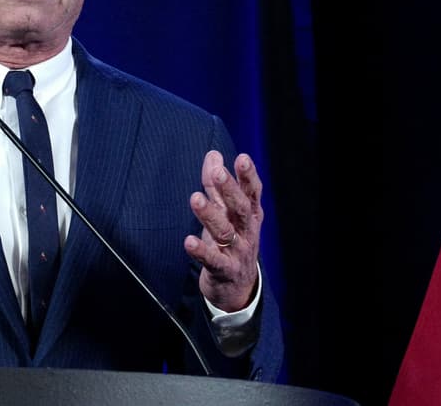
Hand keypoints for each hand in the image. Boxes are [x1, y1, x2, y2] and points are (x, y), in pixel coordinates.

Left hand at [183, 150, 262, 311]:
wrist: (237, 287)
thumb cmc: (231, 241)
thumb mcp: (226, 212)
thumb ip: (216, 185)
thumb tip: (213, 154)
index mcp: (249, 215)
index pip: (252, 193)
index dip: (248, 176)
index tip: (242, 158)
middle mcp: (247, 232)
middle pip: (240, 208)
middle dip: (229, 190)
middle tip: (217, 173)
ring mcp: (238, 252)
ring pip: (225, 232)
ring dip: (210, 215)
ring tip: (195, 199)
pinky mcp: (224, 270)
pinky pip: (213, 260)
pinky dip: (201, 251)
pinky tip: (189, 241)